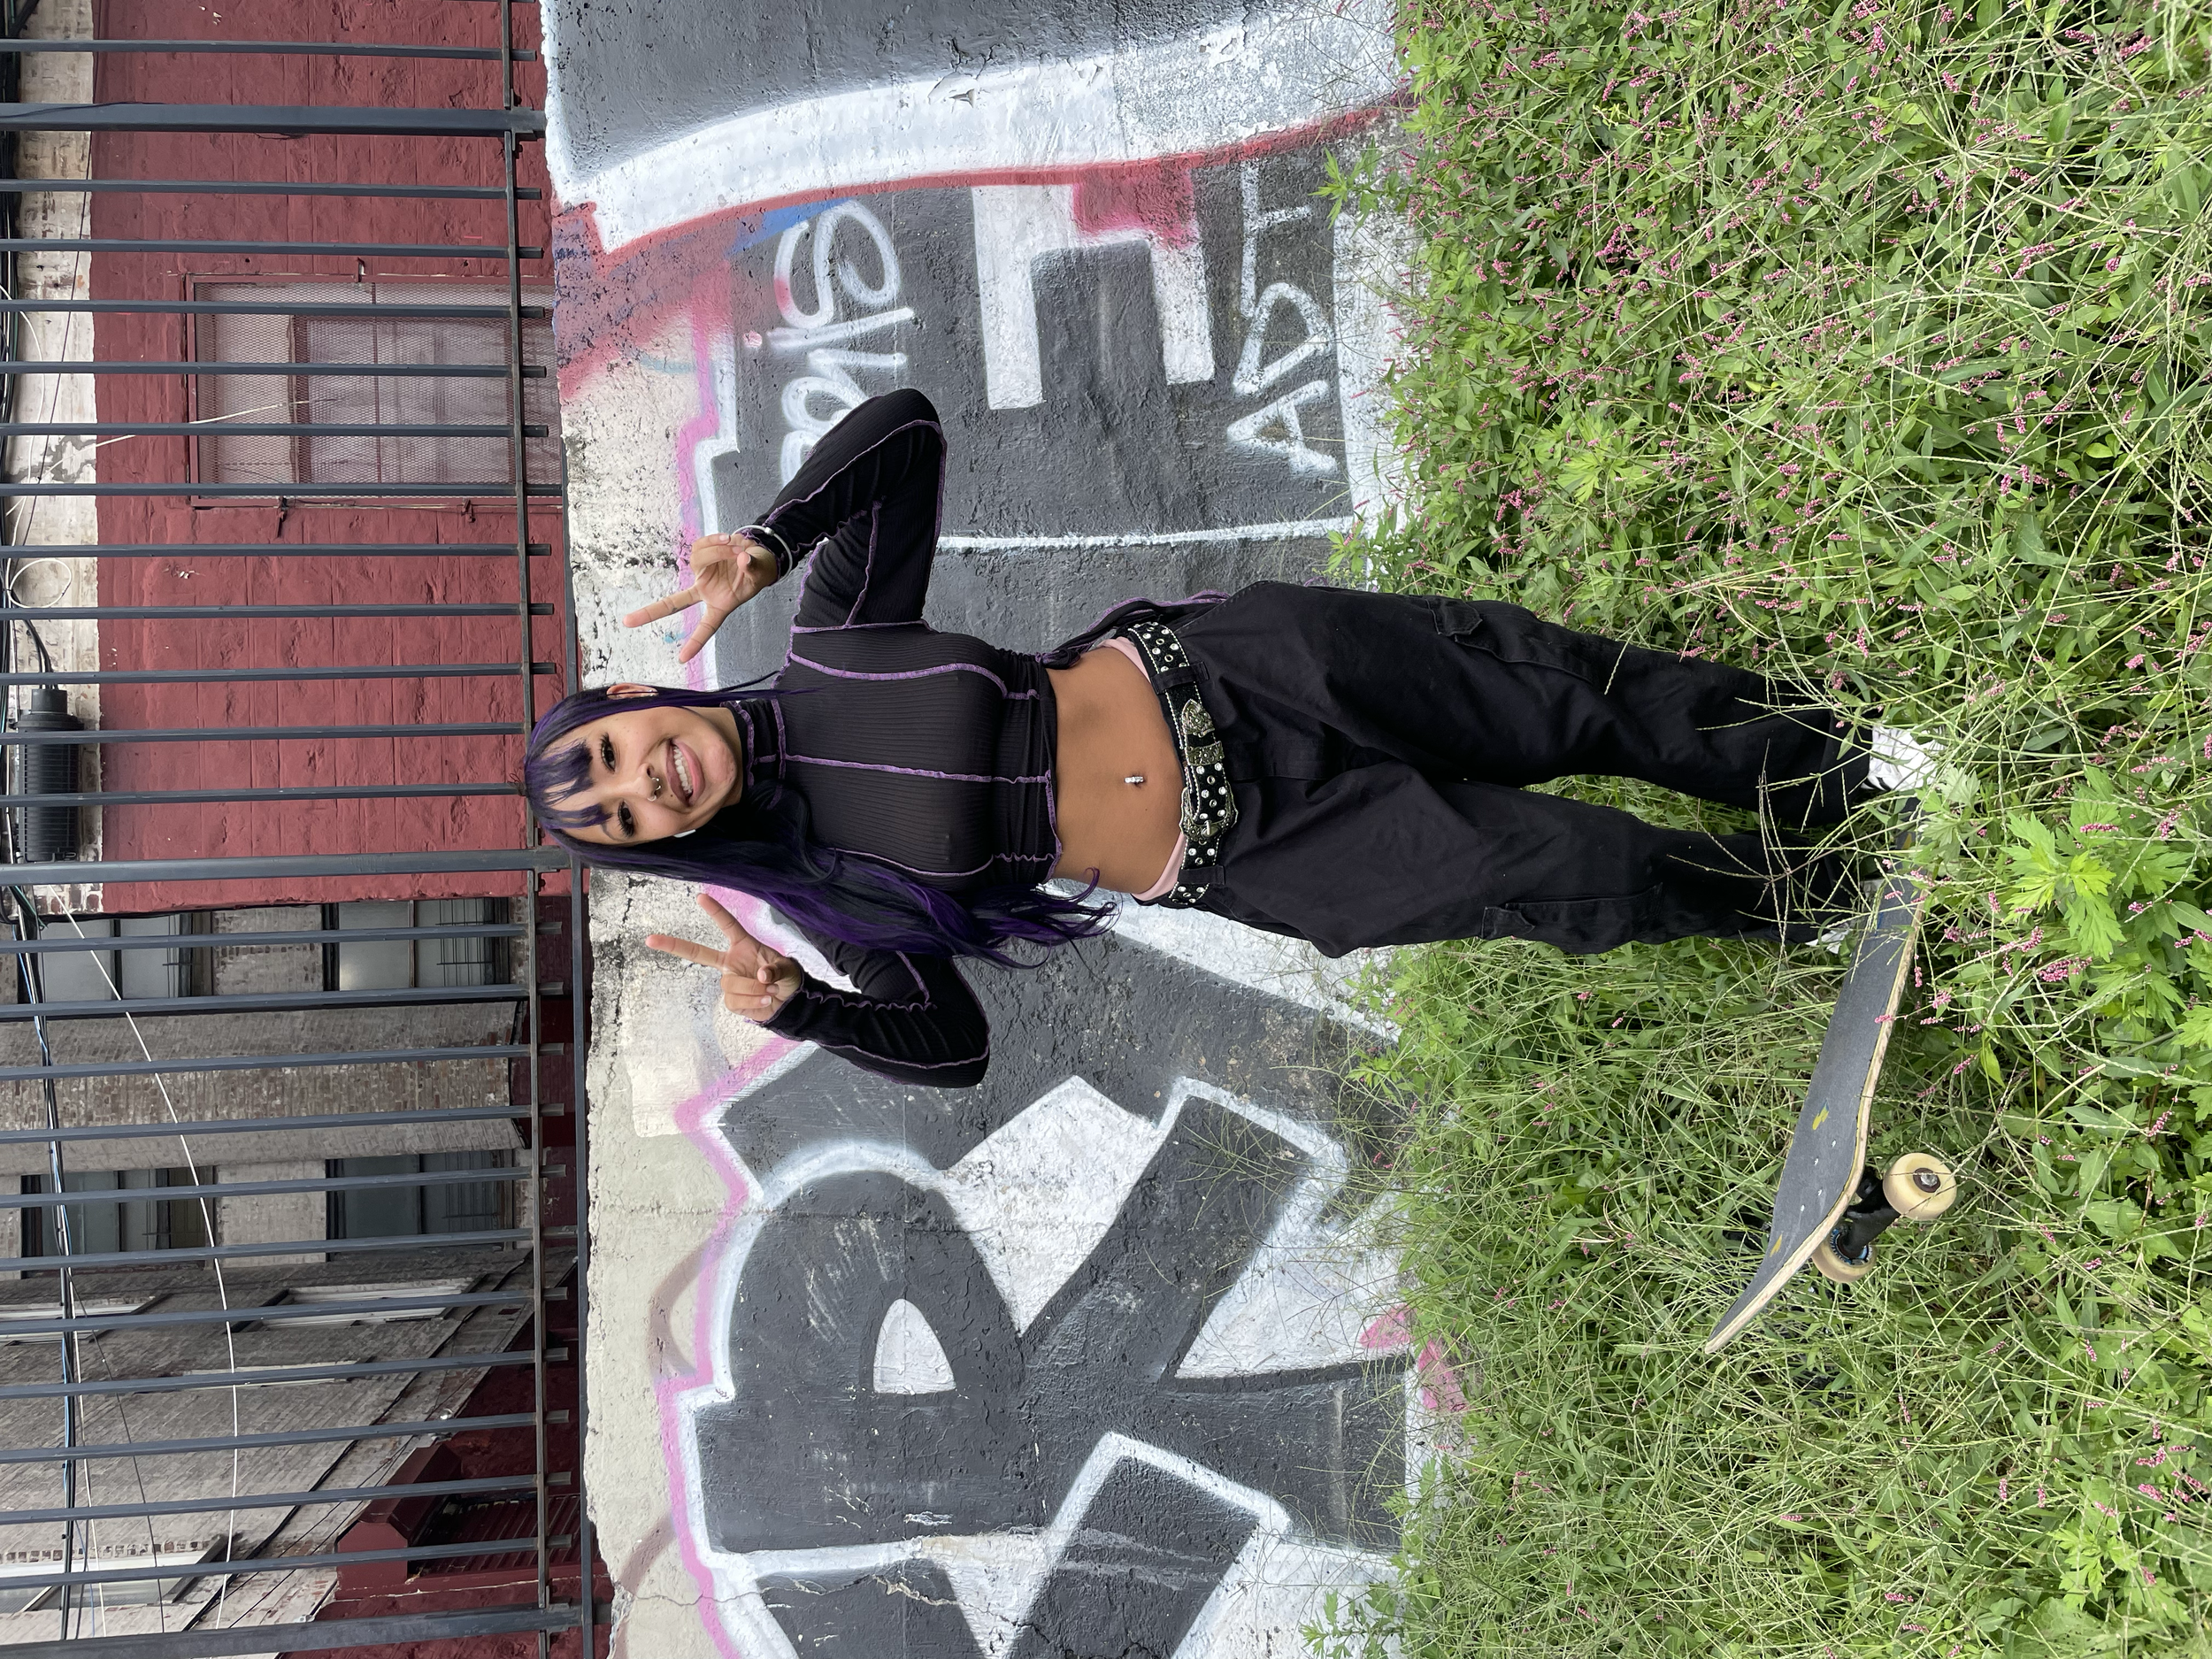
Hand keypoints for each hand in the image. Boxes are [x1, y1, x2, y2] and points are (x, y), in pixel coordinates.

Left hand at [621, 532, 776, 664]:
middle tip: (627, 622)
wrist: (757, 554)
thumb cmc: (758, 572)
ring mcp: (701, 574)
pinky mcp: (700, 556)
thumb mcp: (759, 575)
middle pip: (674, 603)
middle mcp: (706, 591)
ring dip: (719, 551)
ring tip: (738, 549)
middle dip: (651, 612)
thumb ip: (753, 569)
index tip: (681, 659)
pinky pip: (700, 546)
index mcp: (720, 605)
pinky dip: (715, 540)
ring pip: (697, 560)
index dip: (695, 643)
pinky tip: (729, 540)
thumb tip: (743, 559)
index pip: (706, 627)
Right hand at [644, 893, 802, 1023]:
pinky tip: (765, 1001)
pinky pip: (735, 1001)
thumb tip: (760, 976)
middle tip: (650, 939)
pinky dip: (753, 1003)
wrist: (789, 1003)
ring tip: (771, 991)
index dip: (715, 912)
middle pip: (697, 953)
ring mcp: (729, 981)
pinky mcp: (731, 1000)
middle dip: (673, 945)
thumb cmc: (787, 978)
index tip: (701, 896)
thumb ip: (776, 969)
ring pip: (730, 984)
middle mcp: (731, 962)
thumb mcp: (788, 969)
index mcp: (743, 946)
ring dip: (753, 989)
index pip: (727, 926)